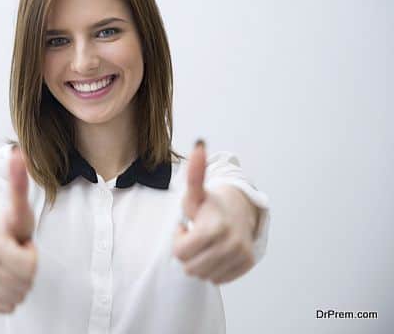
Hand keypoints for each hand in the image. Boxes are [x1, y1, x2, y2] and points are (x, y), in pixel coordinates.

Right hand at [0, 146, 37, 312]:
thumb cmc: (6, 225)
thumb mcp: (17, 207)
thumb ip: (18, 182)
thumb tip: (19, 152)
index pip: (29, 267)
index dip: (30, 254)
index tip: (20, 242)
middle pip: (24, 283)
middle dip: (25, 267)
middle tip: (15, 252)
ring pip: (16, 297)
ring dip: (18, 282)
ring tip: (9, 263)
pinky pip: (5, 306)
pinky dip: (9, 295)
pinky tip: (2, 277)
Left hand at [172, 140, 257, 283]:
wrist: (240, 208)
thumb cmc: (210, 203)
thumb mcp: (196, 192)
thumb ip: (195, 173)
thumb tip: (199, 144)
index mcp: (215, 228)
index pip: (180, 253)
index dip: (179, 239)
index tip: (186, 226)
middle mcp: (230, 244)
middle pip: (190, 268)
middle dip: (188, 252)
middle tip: (196, 235)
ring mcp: (240, 256)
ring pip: (203, 275)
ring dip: (200, 261)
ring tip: (206, 241)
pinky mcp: (246, 264)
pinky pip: (218, 279)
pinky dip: (214, 268)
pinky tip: (217, 250)